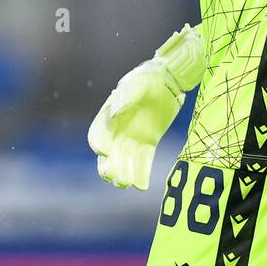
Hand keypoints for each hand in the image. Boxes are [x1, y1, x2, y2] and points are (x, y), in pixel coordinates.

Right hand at [88, 23, 203, 190]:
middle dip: (109, 168)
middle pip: (108, 155)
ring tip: (126, 184)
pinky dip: (141, 174)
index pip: (97, 135)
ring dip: (123, 174)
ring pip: (124, 161)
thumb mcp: (137, 84)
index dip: (100, 144)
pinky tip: (142, 187)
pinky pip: (143, 162)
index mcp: (109, 116)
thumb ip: (126, 98)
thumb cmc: (148, 78)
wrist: (168, 80)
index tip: (105, 152)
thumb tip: (115, 113)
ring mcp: (133, 138)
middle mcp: (118, 130)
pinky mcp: (149, 143)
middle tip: (114, 177)